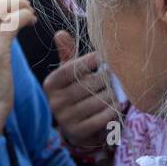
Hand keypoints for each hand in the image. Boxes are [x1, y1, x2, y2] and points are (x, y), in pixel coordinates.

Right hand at [44, 30, 116, 150]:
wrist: (76, 126)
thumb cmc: (75, 92)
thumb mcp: (69, 74)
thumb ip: (67, 54)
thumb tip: (60, 33)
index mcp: (50, 84)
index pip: (72, 68)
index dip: (89, 61)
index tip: (103, 57)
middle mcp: (54, 102)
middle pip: (88, 84)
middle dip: (105, 79)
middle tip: (114, 76)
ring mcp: (65, 119)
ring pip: (98, 100)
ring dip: (112, 95)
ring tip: (116, 91)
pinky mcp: (78, 132)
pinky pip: (102, 117)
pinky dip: (113, 110)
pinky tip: (116, 105)